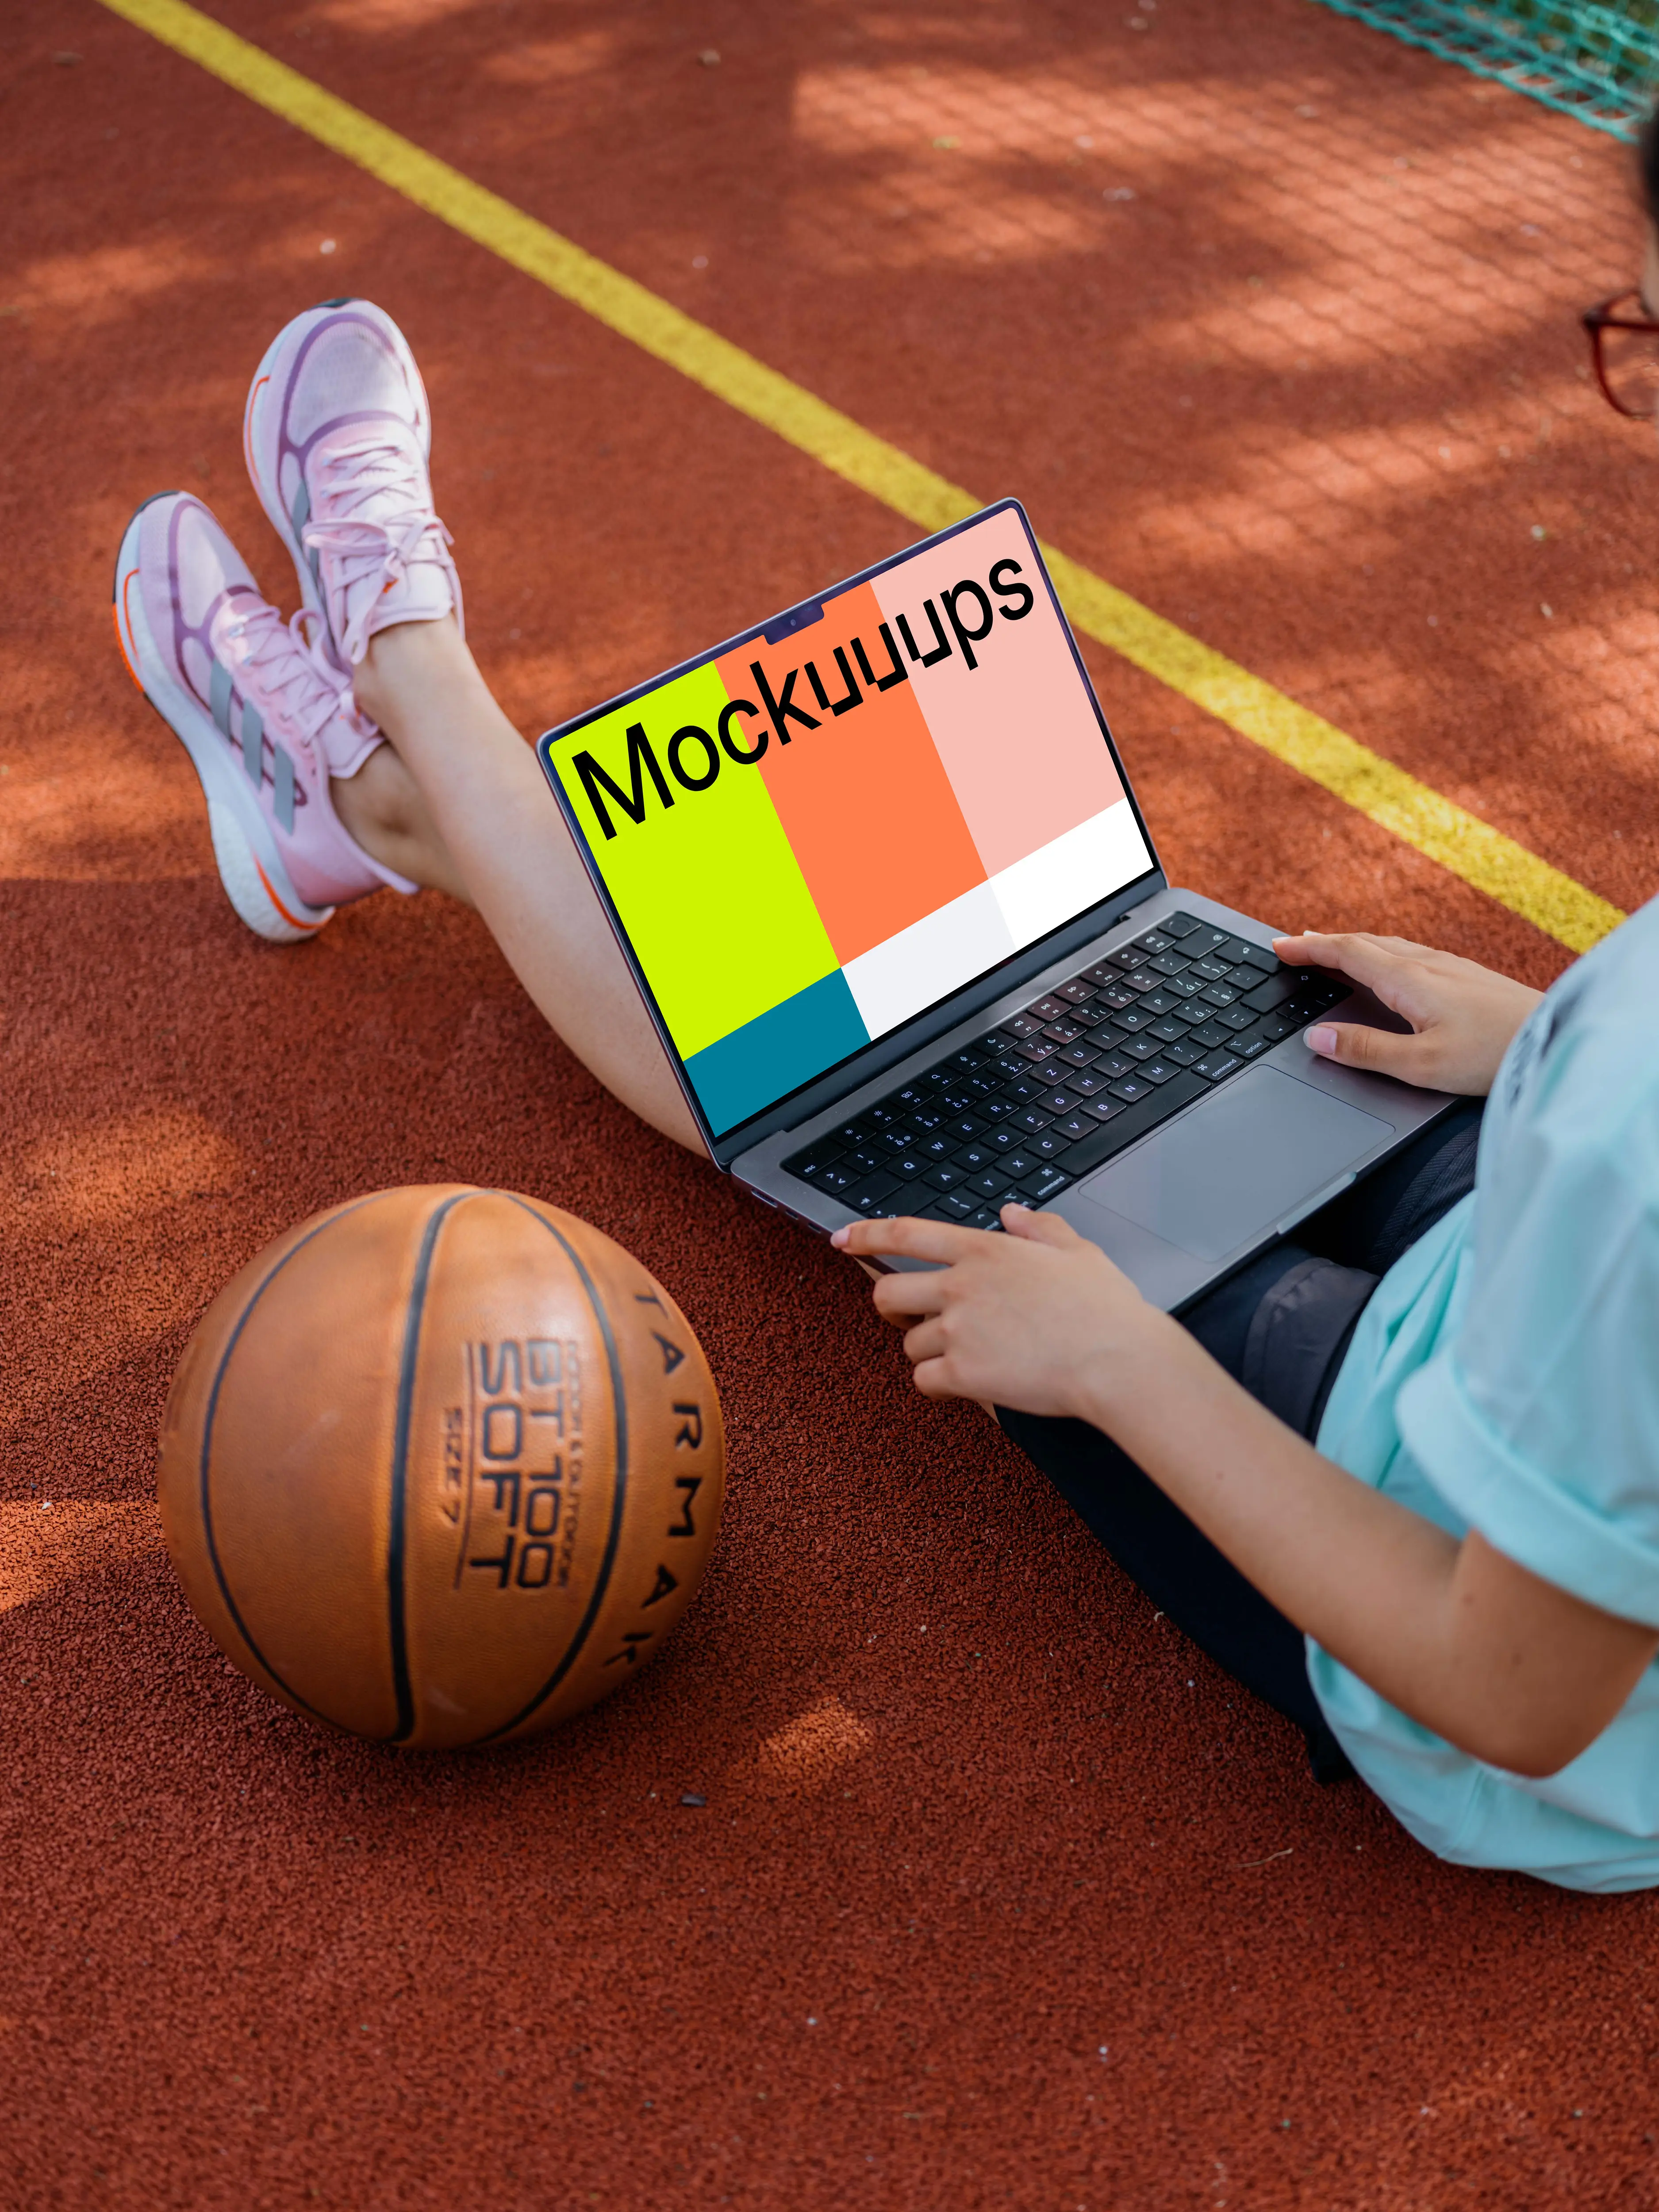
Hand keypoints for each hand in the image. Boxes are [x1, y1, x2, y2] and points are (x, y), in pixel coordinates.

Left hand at [830, 1205, 1173, 1417]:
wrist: (1117, 1361)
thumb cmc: (1105, 1309)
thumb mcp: (1077, 1252)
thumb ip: (1040, 1228)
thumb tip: (1012, 1213)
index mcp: (986, 1250)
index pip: (908, 1233)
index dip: (867, 1234)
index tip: (843, 1239)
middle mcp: (962, 1286)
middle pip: (889, 1292)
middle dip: (890, 1306)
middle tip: (906, 1316)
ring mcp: (960, 1330)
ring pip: (909, 1341)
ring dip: (928, 1350)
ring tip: (967, 1355)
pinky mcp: (964, 1373)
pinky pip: (924, 1380)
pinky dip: (937, 1384)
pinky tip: (964, 1383)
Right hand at [1275, 930, 1542, 1096]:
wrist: (1555, 1041)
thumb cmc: (1493, 1057)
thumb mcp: (1420, 1065)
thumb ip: (1365, 1050)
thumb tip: (1316, 1038)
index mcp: (1409, 980)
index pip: (1347, 952)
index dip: (1309, 949)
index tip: (1279, 947)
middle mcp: (1429, 964)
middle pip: (1366, 942)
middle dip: (1326, 942)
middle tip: (1295, 945)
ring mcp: (1452, 966)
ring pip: (1391, 946)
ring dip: (1355, 945)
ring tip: (1334, 951)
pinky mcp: (1470, 977)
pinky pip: (1413, 954)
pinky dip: (1383, 954)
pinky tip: (1391, 966)